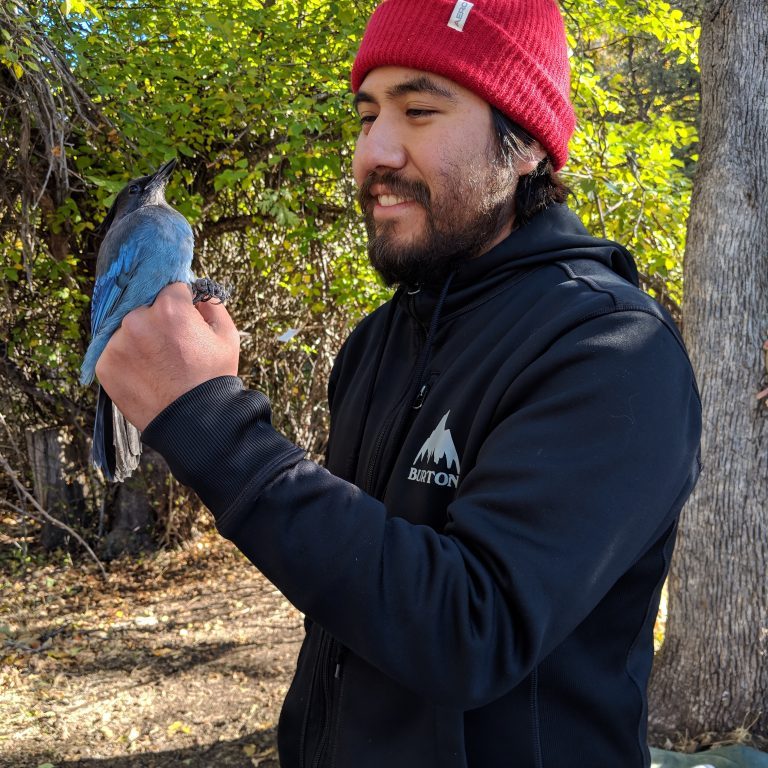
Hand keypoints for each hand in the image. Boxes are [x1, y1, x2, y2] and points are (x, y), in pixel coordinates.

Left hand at [95, 282, 239, 430]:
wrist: (194, 423)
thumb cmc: (213, 378)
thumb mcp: (226, 336)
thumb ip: (211, 305)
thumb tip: (196, 295)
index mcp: (169, 309)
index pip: (170, 289)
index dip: (181, 304)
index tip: (184, 320)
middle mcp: (137, 320)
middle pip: (145, 307)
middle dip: (157, 320)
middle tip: (171, 345)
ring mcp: (117, 343)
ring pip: (127, 329)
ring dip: (140, 339)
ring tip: (158, 364)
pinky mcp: (104, 364)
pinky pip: (114, 351)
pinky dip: (127, 359)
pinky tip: (145, 373)